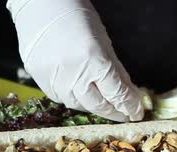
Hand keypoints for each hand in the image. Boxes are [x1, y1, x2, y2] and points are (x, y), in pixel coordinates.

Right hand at [7, 0, 143, 121]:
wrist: (41, 8)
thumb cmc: (75, 17)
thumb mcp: (103, 41)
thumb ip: (116, 70)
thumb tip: (128, 92)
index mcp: (93, 61)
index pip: (116, 93)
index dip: (128, 105)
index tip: (136, 112)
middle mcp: (72, 75)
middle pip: (97, 105)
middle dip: (113, 112)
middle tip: (123, 115)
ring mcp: (54, 80)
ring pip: (77, 104)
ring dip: (93, 106)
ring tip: (103, 104)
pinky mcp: (40, 81)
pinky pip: (59, 97)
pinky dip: (73, 97)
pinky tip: (80, 93)